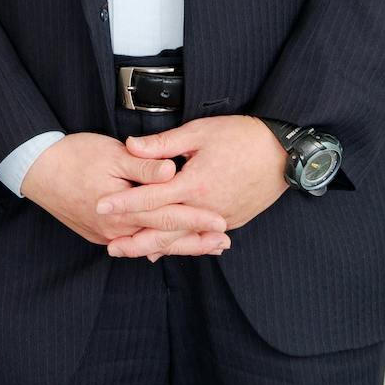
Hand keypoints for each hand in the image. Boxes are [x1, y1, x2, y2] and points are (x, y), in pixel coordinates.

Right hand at [21, 132, 224, 249]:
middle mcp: (116, 229)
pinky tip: (165, 246)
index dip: (196, 219)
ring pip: (149, 244)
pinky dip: (153, 244)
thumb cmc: (73, 156)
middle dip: (194, 241)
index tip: (221, 221)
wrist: (36, 169)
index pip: (168, 216)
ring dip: (177, 245)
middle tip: (222, 242)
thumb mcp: (111, 153)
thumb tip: (172, 171)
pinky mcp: (98, 233)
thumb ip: (143, 166)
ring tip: (203, 245)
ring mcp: (106, 235)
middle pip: (163, 238)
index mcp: (123, 209)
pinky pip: (132, 243)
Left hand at [97, 116, 287, 258]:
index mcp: (195, 184)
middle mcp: (207, 207)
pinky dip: (183, 244)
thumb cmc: (241, 136)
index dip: (124, 203)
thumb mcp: (199, 132)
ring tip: (134, 251)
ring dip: (158, 247)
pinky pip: (201, 237)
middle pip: (165, 230)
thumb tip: (131, 146)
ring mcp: (221, 217)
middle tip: (110, 247)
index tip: (101, 206)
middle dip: (136, 240)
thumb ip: (163, 144)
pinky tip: (169, 248)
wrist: (283, 152)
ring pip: (184, 239)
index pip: (151, 198)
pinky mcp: (233, 220)